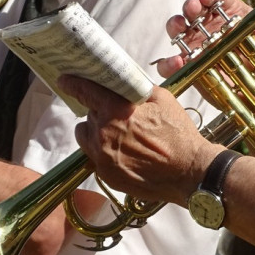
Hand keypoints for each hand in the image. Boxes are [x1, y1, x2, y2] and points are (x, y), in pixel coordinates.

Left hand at [64, 76, 222, 205]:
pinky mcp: (106, 175)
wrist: (189, 171)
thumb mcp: (162, 99)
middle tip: (117, 114)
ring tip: (118, 134)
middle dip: (99, 111)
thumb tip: (125, 82)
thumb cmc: (178, 134)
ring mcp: (103, 158)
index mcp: (116, 112)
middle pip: (88, 115)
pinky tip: (126, 152)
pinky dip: (105, 151)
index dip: (73, 83)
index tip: (65, 80)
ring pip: (86, 137)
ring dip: (96, 132)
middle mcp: (103, 134)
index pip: (85, 92)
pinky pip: (96, 157)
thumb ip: (137, 89)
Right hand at [155, 0, 254, 77]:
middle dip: (190, 6)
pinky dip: (170, 62)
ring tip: (179, 30)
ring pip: (180, 31)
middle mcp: (215, 27)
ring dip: (175, 26)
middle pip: (194, 10)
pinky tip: (176, 62)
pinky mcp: (194, 70)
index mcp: (234, 13)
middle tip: (192, 9)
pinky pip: (175, 64)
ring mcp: (202, 48)